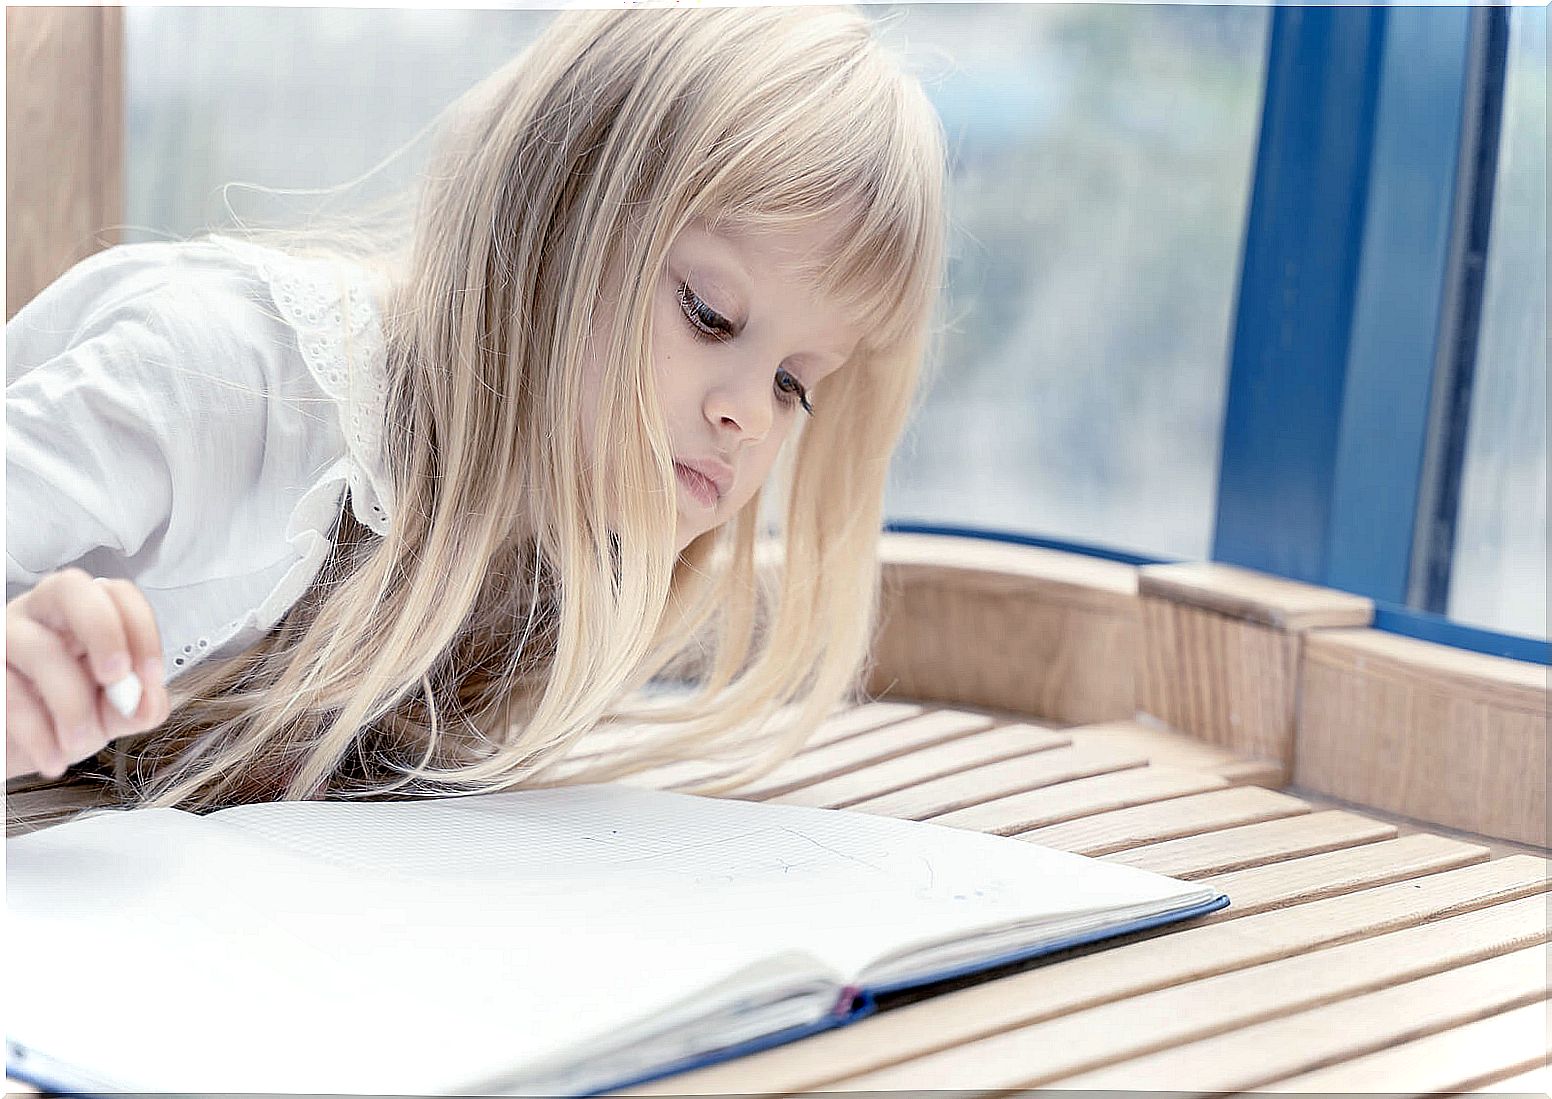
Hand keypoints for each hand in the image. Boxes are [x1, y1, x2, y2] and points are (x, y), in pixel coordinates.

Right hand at [6, 569, 170, 780]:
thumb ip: (137, 706)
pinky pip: (10, 695)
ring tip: (80, 742)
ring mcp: (4, 638)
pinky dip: (39, 736)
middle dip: (103, 633)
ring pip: (41, 649)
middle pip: (70, 588)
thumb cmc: (64, 717)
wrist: (15, 748)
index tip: (150, 675)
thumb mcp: (108, 713)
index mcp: (84, 616)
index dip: (141, 630)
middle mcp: (40, 614)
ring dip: (73, 706)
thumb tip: (145, 701)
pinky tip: (53, 759)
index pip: (117, 594)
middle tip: (115, 679)